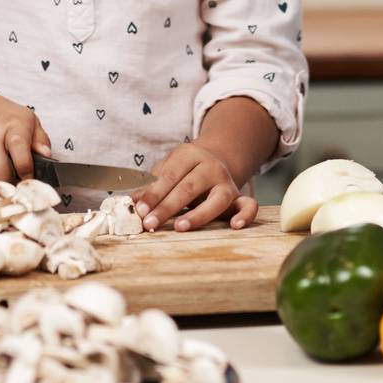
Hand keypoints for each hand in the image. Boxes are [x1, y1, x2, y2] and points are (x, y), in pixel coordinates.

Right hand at [0, 81, 50, 182]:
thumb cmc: (3, 116)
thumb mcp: (29, 120)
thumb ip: (40, 140)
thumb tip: (46, 156)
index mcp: (12, 128)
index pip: (21, 158)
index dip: (28, 174)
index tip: (30, 179)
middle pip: (2, 176)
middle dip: (13, 184)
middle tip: (18, 183)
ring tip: (4, 173)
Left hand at [135, 142, 255, 231]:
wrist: (214, 159)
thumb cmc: (183, 170)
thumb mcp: (167, 170)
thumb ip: (152, 185)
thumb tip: (134, 201)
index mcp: (190, 155)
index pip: (170, 175)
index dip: (154, 193)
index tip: (140, 210)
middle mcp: (211, 167)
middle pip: (189, 187)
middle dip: (167, 207)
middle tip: (150, 223)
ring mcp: (227, 182)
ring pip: (217, 199)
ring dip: (198, 214)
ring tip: (180, 227)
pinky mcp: (239, 197)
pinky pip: (249, 205)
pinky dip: (245, 215)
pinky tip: (235, 226)